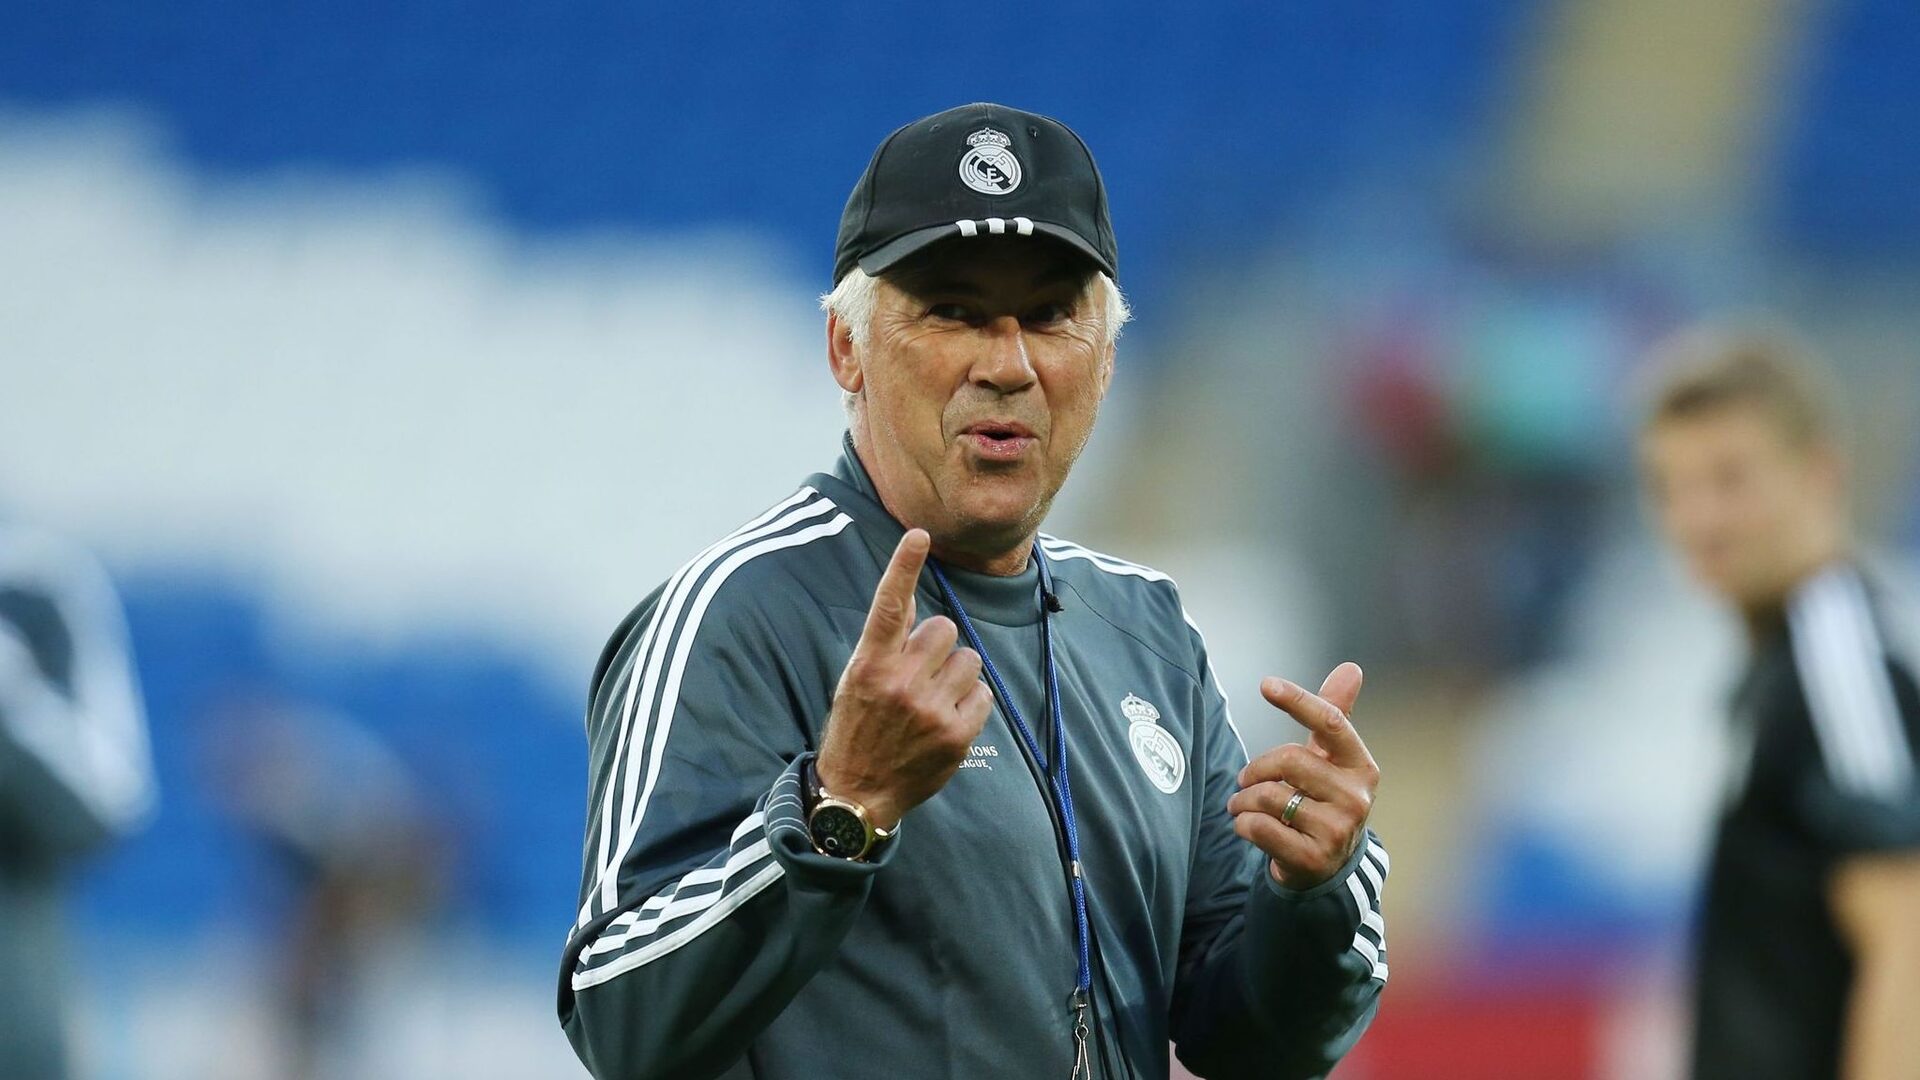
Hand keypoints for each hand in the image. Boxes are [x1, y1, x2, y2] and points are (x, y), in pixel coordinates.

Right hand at [815, 529, 993, 829]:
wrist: (857, 794)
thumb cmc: (857, 729)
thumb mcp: (856, 681)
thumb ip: (885, 642)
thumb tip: (906, 595)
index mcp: (868, 666)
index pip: (888, 606)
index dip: (904, 566)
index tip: (918, 534)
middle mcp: (899, 683)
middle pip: (945, 629)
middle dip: (938, 647)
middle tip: (920, 675)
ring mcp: (930, 710)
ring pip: (970, 660)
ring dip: (957, 675)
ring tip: (932, 701)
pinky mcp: (956, 734)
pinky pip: (983, 694)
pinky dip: (970, 703)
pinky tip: (946, 721)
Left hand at [1226, 662, 1379, 890]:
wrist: (1326, 868)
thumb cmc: (1322, 801)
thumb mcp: (1330, 760)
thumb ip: (1333, 715)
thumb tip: (1352, 668)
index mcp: (1360, 766)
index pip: (1331, 723)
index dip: (1298, 701)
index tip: (1266, 684)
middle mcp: (1356, 798)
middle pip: (1288, 760)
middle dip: (1255, 769)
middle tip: (1244, 780)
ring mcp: (1337, 830)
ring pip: (1269, 796)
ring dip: (1243, 800)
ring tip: (1243, 806)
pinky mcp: (1312, 858)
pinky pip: (1260, 827)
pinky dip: (1242, 824)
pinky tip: (1248, 827)